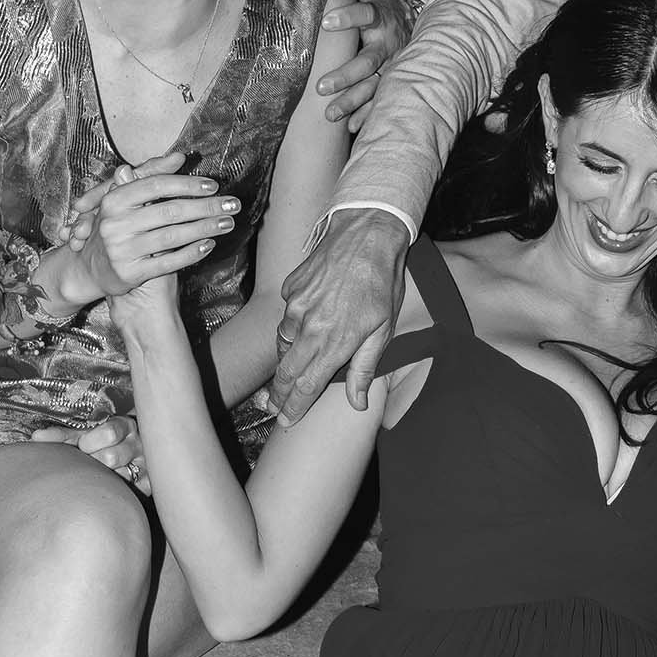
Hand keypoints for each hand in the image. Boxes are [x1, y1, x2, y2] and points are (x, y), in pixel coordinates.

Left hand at [33, 412, 150, 492]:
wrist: (128, 450)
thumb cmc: (97, 442)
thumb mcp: (83, 433)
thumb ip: (63, 436)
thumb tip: (35, 438)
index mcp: (124, 425)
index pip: (110, 431)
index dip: (91, 441)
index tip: (83, 446)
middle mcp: (138, 443)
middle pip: (110, 457)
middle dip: (94, 461)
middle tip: (90, 460)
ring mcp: (146, 464)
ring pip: (119, 475)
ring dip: (104, 477)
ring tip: (99, 473)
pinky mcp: (149, 484)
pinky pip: (131, 491)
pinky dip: (117, 489)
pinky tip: (112, 484)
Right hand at [65, 152, 238, 303]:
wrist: (91, 270)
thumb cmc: (118, 228)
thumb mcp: (126, 201)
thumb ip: (152, 177)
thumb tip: (179, 157)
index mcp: (114, 200)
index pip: (156, 185)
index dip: (187, 184)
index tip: (213, 185)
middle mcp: (115, 224)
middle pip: (169, 211)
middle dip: (206, 207)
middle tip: (233, 204)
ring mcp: (121, 249)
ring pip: (172, 236)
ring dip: (205, 228)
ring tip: (228, 223)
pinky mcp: (130, 273)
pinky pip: (168, 262)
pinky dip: (191, 253)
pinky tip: (209, 245)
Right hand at [271, 210, 409, 422]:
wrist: (366, 235)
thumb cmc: (382, 282)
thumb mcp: (383, 329)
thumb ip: (364, 368)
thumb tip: (356, 403)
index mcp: (335, 342)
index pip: (307, 386)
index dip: (294, 407)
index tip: (286, 421)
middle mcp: (310, 327)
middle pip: (287, 371)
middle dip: (279, 394)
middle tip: (273, 408)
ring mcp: (296, 306)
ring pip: (283, 345)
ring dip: (285, 362)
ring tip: (284, 377)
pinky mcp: (290, 289)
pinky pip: (285, 317)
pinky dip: (291, 328)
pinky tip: (300, 330)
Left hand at [317, 0, 420, 131]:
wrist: (411, 20)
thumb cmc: (378, 3)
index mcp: (379, 16)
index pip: (365, 14)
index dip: (348, 17)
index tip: (326, 21)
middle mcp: (388, 43)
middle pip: (368, 60)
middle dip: (345, 74)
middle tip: (320, 86)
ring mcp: (393, 65)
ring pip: (374, 86)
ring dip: (353, 100)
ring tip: (329, 114)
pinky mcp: (394, 81)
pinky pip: (381, 101)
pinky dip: (368, 115)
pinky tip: (350, 127)